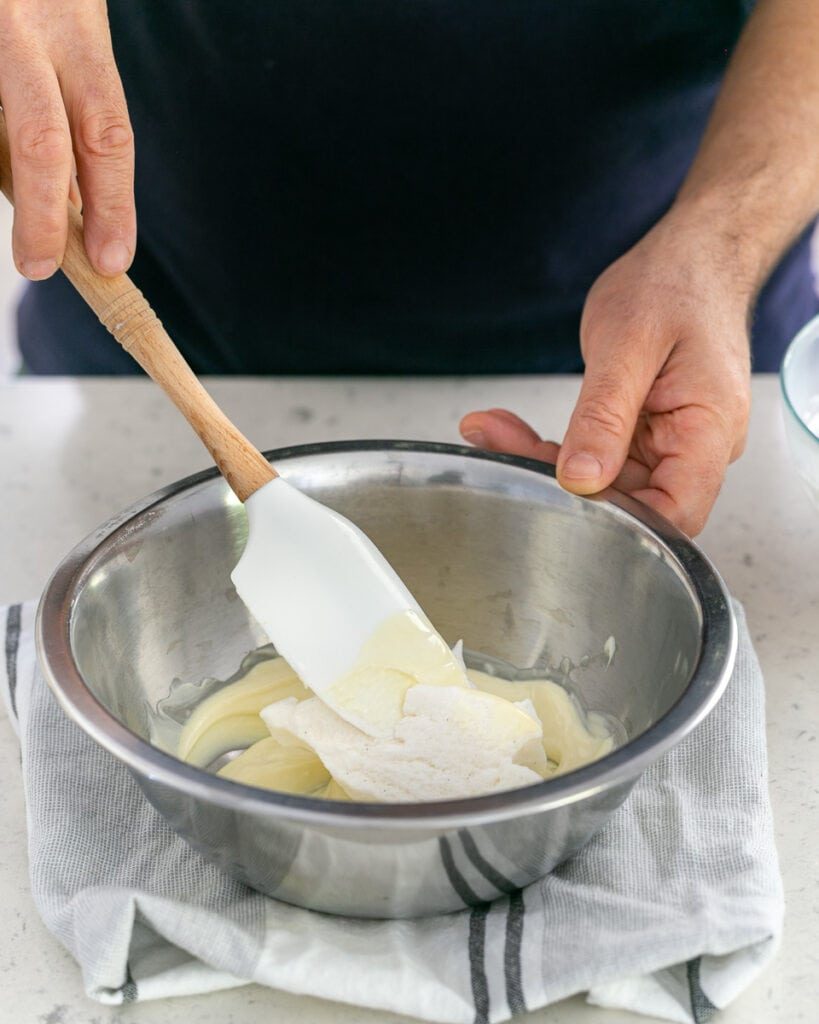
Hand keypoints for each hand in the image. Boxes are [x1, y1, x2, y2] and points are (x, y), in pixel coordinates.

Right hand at [0, 0, 133, 278]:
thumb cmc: (33, 1)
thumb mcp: (69, 37)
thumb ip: (73, 110)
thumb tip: (77, 204)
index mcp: (78, 33)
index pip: (107, 134)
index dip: (113, 205)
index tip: (112, 260)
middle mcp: (27, 29)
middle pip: (44, 143)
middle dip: (44, 218)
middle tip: (40, 267)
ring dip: (4, 181)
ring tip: (25, 224)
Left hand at [460, 207, 751, 535]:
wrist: (690, 256)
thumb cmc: (676, 285)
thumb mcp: (629, 345)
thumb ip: (605, 415)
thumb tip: (581, 477)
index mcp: (710, 431)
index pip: (676, 513)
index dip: (623, 526)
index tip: (561, 505)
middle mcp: (695, 448)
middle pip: (631, 502)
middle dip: (562, 486)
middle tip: (501, 447)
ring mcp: (668, 445)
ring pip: (604, 484)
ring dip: (545, 464)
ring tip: (492, 430)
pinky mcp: (642, 436)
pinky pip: (595, 459)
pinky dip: (551, 448)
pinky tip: (508, 428)